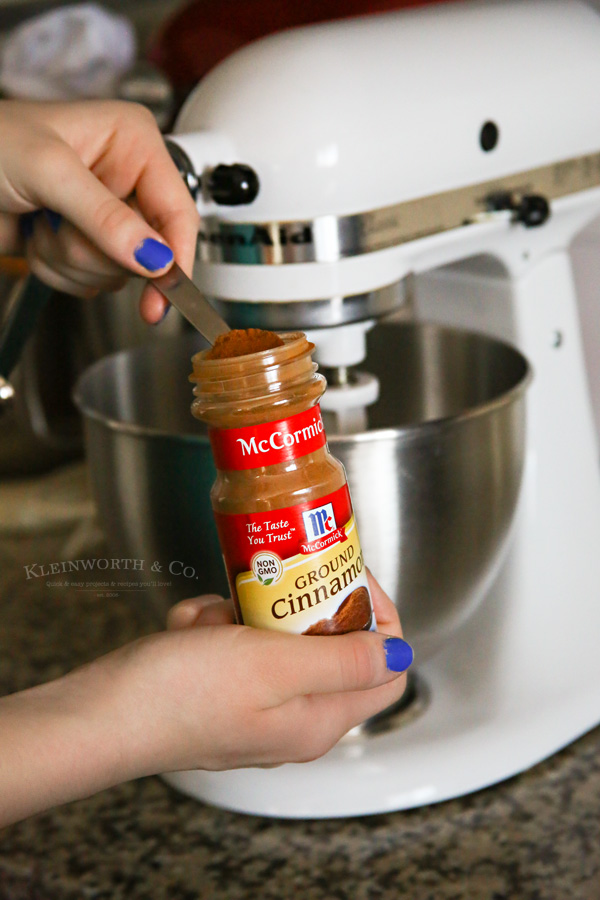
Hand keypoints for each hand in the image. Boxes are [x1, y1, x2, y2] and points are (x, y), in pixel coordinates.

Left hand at [0, 99, 198, 321]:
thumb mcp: (50, 172)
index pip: (178, 212)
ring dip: (70, 257)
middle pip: (149, 252)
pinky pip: (90, 283)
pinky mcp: (84, 245)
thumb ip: (106, 218)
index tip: (162, 296)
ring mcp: (105, 217)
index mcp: (134, 144)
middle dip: (97, 249)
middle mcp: (126, 180)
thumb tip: (155, 257)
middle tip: (61, 222)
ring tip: (42, 221)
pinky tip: (36, 235)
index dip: (174, 257)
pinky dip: (56, 268)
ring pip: (117, 272)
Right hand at [0, 573, 411, 824]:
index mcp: (318, 719)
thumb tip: (401, 654)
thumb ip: (342, 660)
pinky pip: (237, 639)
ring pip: (279, 634)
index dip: (380, 620)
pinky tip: (190, 626)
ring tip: (219, 612)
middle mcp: (293, 715)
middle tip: (281, 577)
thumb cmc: (182, 695)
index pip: (386, 671)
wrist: (102, 713)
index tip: (352, 579)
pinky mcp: (221, 685)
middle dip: (303, 606)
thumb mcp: (273, 667)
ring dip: (250, 610)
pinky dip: (215, 621)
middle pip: (332, 646)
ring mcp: (256, 700)